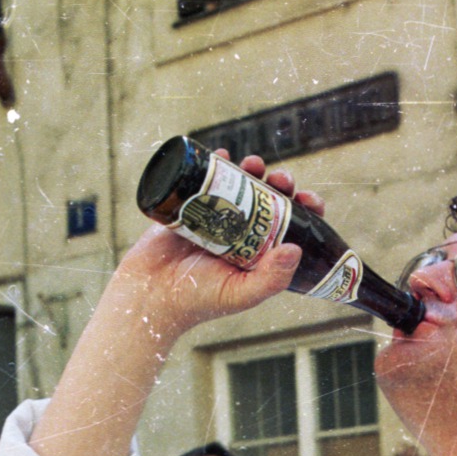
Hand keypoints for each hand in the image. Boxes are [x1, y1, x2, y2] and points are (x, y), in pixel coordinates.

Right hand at [101, 151, 326, 339]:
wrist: (149, 293)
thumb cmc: (197, 301)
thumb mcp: (241, 294)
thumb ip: (271, 278)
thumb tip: (296, 248)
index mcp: (258, 254)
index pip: (290, 226)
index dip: (304, 209)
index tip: (307, 198)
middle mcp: (240, 234)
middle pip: (269, 200)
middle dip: (279, 183)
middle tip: (281, 178)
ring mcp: (215, 218)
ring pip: (241, 186)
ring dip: (252, 169)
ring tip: (253, 163)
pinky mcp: (190, 206)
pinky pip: (207, 179)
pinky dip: (217, 163)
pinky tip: (224, 154)